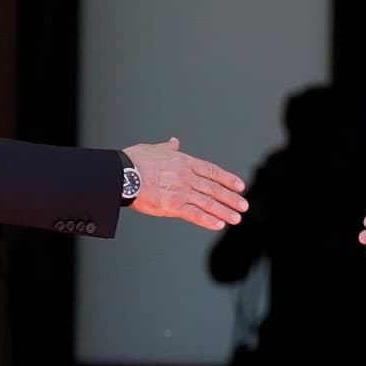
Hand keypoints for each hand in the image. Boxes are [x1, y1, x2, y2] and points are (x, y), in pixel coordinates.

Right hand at [124, 138, 247, 230]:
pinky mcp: (172, 205)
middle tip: (244, 206)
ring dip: (225, 211)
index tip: (240, 186)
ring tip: (236, 218)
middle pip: (214, 188)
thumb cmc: (134, 160)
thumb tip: (175, 141)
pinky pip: (194, 214)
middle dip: (231, 198)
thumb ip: (168, 148)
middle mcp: (186, 176)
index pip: (211, 171)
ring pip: (208, 202)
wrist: (122, 173)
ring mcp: (181, 191)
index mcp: (184, 162)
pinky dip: (208, 220)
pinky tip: (219, 225)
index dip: (227, 179)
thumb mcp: (155, 148)